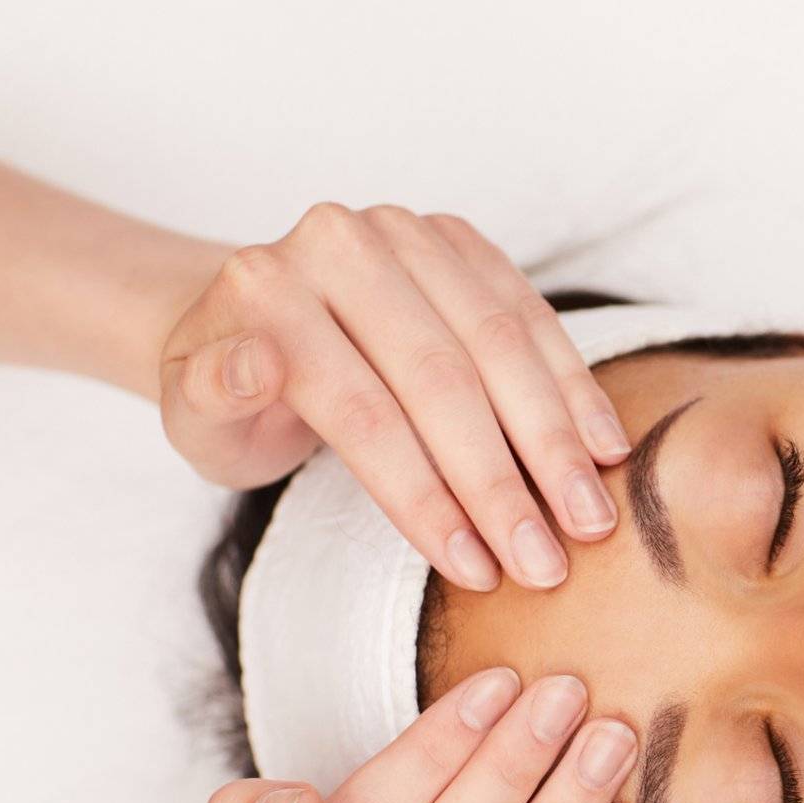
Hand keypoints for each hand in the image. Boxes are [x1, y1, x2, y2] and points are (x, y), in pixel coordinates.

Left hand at [157, 204, 631, 591]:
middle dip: (503, 481)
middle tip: (548, 562)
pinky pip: (534, 316)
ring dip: (555, 440)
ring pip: (500, 343)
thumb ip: (217, 396)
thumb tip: (253, 365)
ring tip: (590, 520)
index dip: (424, 496)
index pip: (362, 409)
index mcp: (266, 287)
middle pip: (440, 377)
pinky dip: (574, 388)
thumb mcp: (197, 419)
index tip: (475, 569)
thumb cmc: (234, 398)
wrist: (257, 325)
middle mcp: (340, 241)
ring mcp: (408, 233)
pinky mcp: (462, 242)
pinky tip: (605, 451)